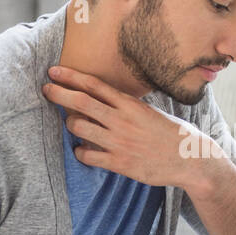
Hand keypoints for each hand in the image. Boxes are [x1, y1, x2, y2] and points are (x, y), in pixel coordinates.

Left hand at [41, 65, 223, 188]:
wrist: (190, 158)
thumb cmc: (171, 133)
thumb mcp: (149, 111)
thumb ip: (126, 105)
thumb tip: (105, 97)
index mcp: (130, 104)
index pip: (94, 85)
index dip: (71, 76)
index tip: (54, 71)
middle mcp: (121, 120)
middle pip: (80, 102)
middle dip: (58, 93)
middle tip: (46, 89)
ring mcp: (119, 142)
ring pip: (78, 128)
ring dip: (69, 124)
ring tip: (71, 124)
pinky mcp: (119, 163)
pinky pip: (86, 155)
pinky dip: (79, 151)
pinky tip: (82, 150)